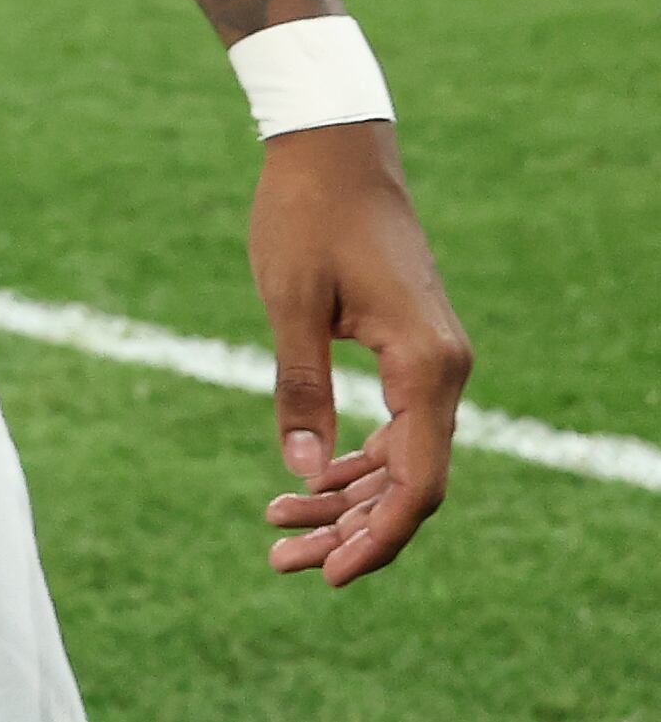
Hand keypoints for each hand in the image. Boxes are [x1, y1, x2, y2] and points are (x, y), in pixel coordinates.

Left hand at [249, 119, 469, 584]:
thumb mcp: (288, 304)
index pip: (415, 480)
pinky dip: (353, 459)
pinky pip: (394, 428)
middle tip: (281, 562)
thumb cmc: (305, 216)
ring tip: (278, 530)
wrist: (333, 150)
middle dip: (350, 530)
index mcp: (426, 365)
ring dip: (346, 500)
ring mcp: (433, 363)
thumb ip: (299, 389)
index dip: (376, 535)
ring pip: (400, 460)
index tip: (328, 574)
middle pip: (409, 482)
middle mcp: (445, 371)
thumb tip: (299, 472)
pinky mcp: (412, 354)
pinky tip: (306, 483)